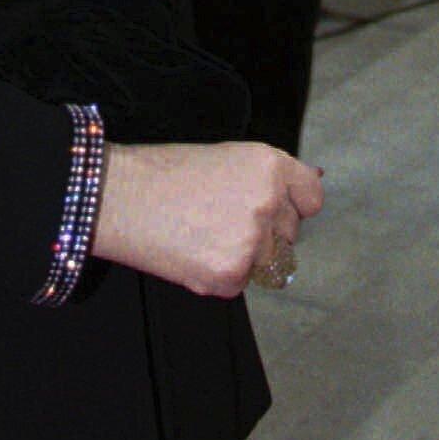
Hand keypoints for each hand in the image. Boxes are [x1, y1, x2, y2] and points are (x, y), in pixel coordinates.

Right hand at [92, 140, 323, 298]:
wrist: (123, 197)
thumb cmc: (168, 172)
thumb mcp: (228, 158)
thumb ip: (269, 177)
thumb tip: (314, 181)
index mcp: (269, 166)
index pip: (311, 196)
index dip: (293, 202)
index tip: (278, 206)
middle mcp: (267, 202)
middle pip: (290, 231)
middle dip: (266, 230)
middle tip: (221, 216)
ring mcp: (251, 241)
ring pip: (268, 260)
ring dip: (245, 254)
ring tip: (204, 231)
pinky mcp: (231, 275)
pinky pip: (241, 281)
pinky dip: (221, 273)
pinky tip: (194, 250)